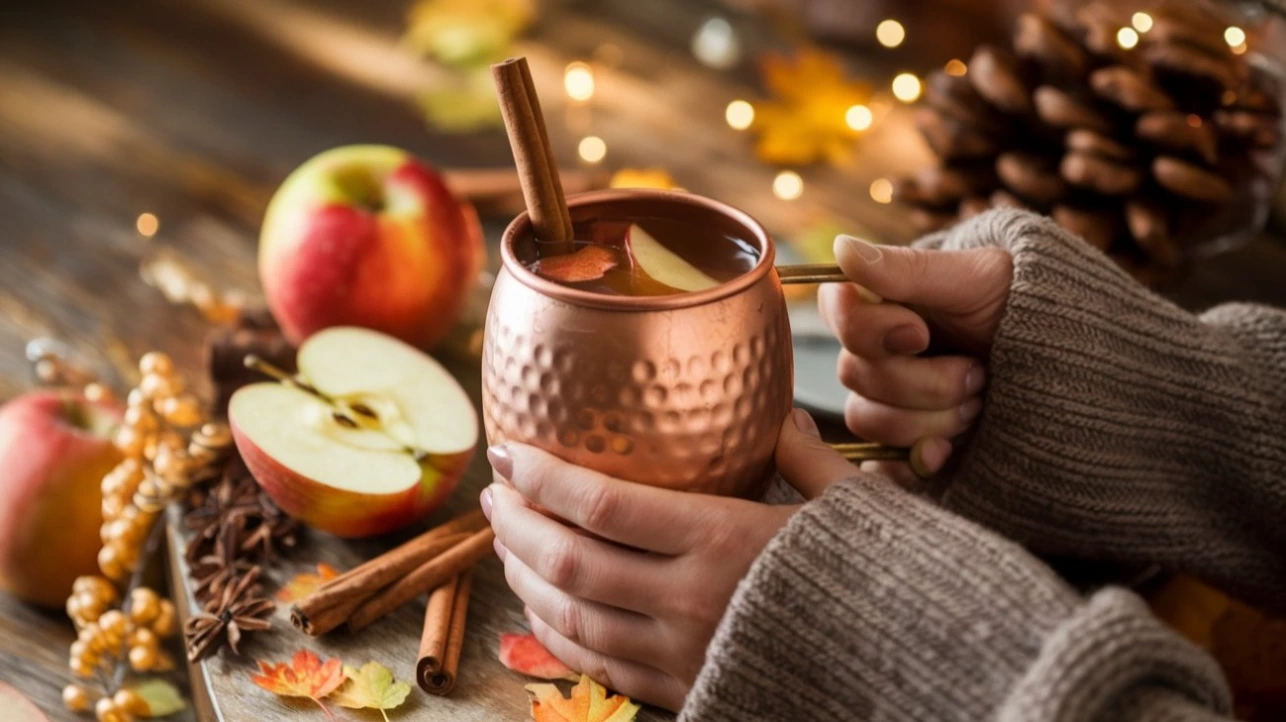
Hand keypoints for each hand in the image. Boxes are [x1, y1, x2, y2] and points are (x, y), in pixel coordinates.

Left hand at [482, 409, 853, 710]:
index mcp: (722, 538)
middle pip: (569, 560)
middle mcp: (688, 598)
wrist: (905, 667)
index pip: (601, 505)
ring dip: (524, 577)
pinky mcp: (685, 690)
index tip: (509, 452)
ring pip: (571, 617)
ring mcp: (681, 653)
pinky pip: (599, 665)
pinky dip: (557, 632)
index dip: (542, 477)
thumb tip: (779, 413)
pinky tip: (543, 606)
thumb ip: (801, 456)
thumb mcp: (849, 506)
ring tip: (506, 543)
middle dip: (517, 524)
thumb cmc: (881, 579)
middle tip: (495, 493)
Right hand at [818, 234, 1012, 474]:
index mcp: (882, 301)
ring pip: (868, 419)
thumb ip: (906, 270)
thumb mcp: (976, 278)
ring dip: (932, 416)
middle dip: (923, 380)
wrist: (1072, 363)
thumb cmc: (1024, 304)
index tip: (920, 331)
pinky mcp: (907, 442)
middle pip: (854, 374)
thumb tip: (841, 247)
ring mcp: (889, 400)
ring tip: (980, 399)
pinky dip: (919, 456)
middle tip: (977, 370)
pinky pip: (882, 460)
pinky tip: (950, 450)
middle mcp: (875, 351)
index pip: (837, 314)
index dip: (871, 330)